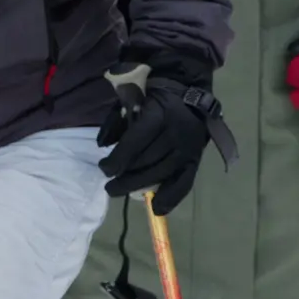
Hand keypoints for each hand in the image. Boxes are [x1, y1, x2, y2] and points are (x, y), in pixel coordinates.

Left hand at [98, 77, 228, 213]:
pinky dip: (172, 197)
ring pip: (162, 172)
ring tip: (122, 191)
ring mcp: (189, 147)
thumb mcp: (132, 99)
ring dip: (140, 185)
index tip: (104, 170)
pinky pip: (185, 182)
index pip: (136, 142)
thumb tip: (102, 146)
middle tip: (110, 187)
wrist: (187, 88)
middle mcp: (177, 132)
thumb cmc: (152, 95)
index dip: (118, 159)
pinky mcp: (196, 158)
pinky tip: (158, 209)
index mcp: (160, 113)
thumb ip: (117, 122)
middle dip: (126, 177)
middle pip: (148, 161)